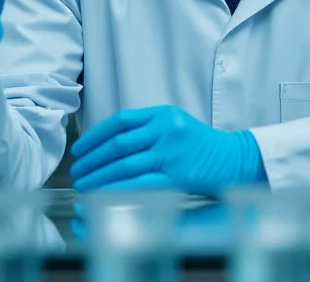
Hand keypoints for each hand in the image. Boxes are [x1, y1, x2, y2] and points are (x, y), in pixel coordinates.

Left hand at [70, 106, 266, 196]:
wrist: (233, 159)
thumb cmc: (200, 145)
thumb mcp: (175, 126)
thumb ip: (147, 129)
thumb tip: (107, 145)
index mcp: (164, 113)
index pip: (120, 121)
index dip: (94, 136)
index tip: (79, 149)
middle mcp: (166, 129)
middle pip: (117, 144)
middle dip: (91, 160)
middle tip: (76, 172)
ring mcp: (171, 151)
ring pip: (123, 164)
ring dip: (98, 176)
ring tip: (84, 185)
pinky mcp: (177, 174)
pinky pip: (138, 182)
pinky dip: (116, 189)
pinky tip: (103, 195)